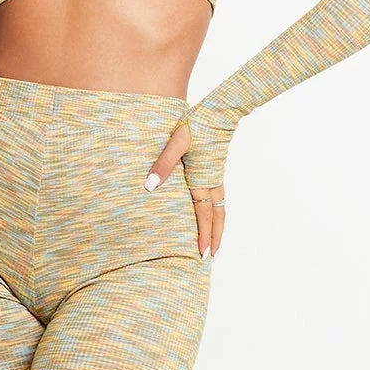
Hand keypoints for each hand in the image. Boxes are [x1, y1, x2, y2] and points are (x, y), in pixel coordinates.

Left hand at [143, 121, 225, 258]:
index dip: (204, 236)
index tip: (204, 254)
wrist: (220, 112)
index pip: (203, 216)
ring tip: (214, 241)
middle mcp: (212, 183)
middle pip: (216, 217)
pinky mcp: (216, 170)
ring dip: (217, 227)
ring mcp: (216, 177)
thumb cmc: (196, 125)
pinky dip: (217, 213)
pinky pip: (218, 199)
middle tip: (211, 256)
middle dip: (214, 238)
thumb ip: (163, 165)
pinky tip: (211, 215)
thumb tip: (149, 186)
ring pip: (220, 209)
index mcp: (202, 180)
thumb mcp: (175, 143)